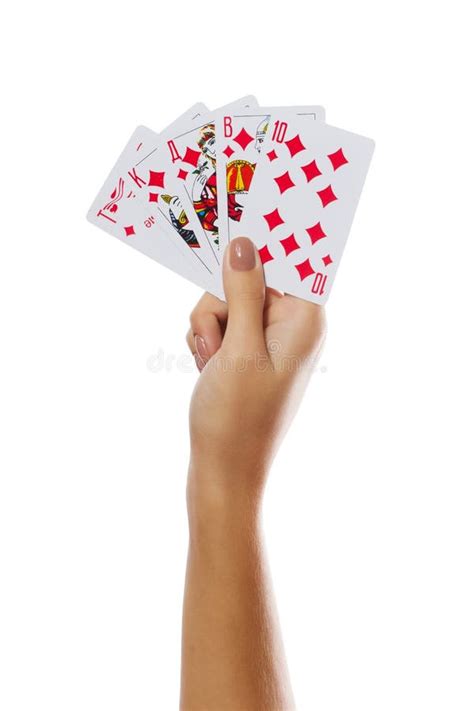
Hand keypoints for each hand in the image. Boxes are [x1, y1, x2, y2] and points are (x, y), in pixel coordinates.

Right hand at [186, 237, 325, 512]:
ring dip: (208, 327)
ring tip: (211, 363)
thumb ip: (243, 292)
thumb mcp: (238, 349)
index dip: (267, 241)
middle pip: (248, 278)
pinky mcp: (246, 353)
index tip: (244, 213)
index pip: (293, 261)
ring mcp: (267, 340)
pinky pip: (218, 323)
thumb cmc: (237, 418)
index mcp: (305, 321)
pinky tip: (206, 368)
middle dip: (220, 304)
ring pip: (225, 299)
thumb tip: (246, 243)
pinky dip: (205, 340)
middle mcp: (291, 326)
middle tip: (217, 342)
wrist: (223, 473)